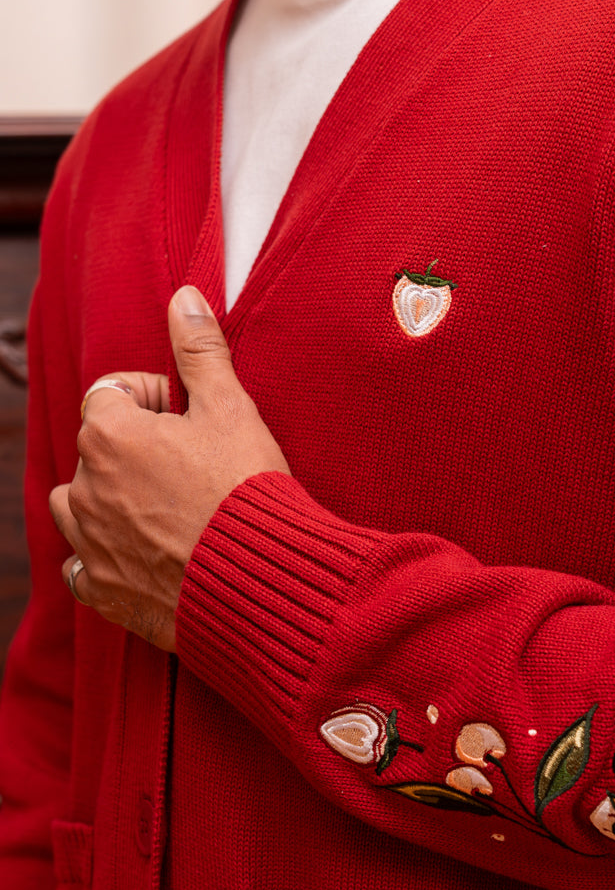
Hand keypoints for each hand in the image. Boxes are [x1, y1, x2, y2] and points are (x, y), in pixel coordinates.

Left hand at [49, 285, 289, 651]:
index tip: (193, 419)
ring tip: (167, 506)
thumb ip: (200, 351)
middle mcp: (84, 487)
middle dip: (137, 448)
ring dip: (110, 498)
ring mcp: (89, 542)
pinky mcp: (101, 590)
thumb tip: (184, 299)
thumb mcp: (231, 409)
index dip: (157, 399)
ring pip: (79, 504)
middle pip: (97, 448)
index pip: (113, 393)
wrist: (260, 581)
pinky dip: (104, 556)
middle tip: (195, 465)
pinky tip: (147, 553)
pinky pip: (82, 564)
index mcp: (109, 435)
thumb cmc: (245, 490)